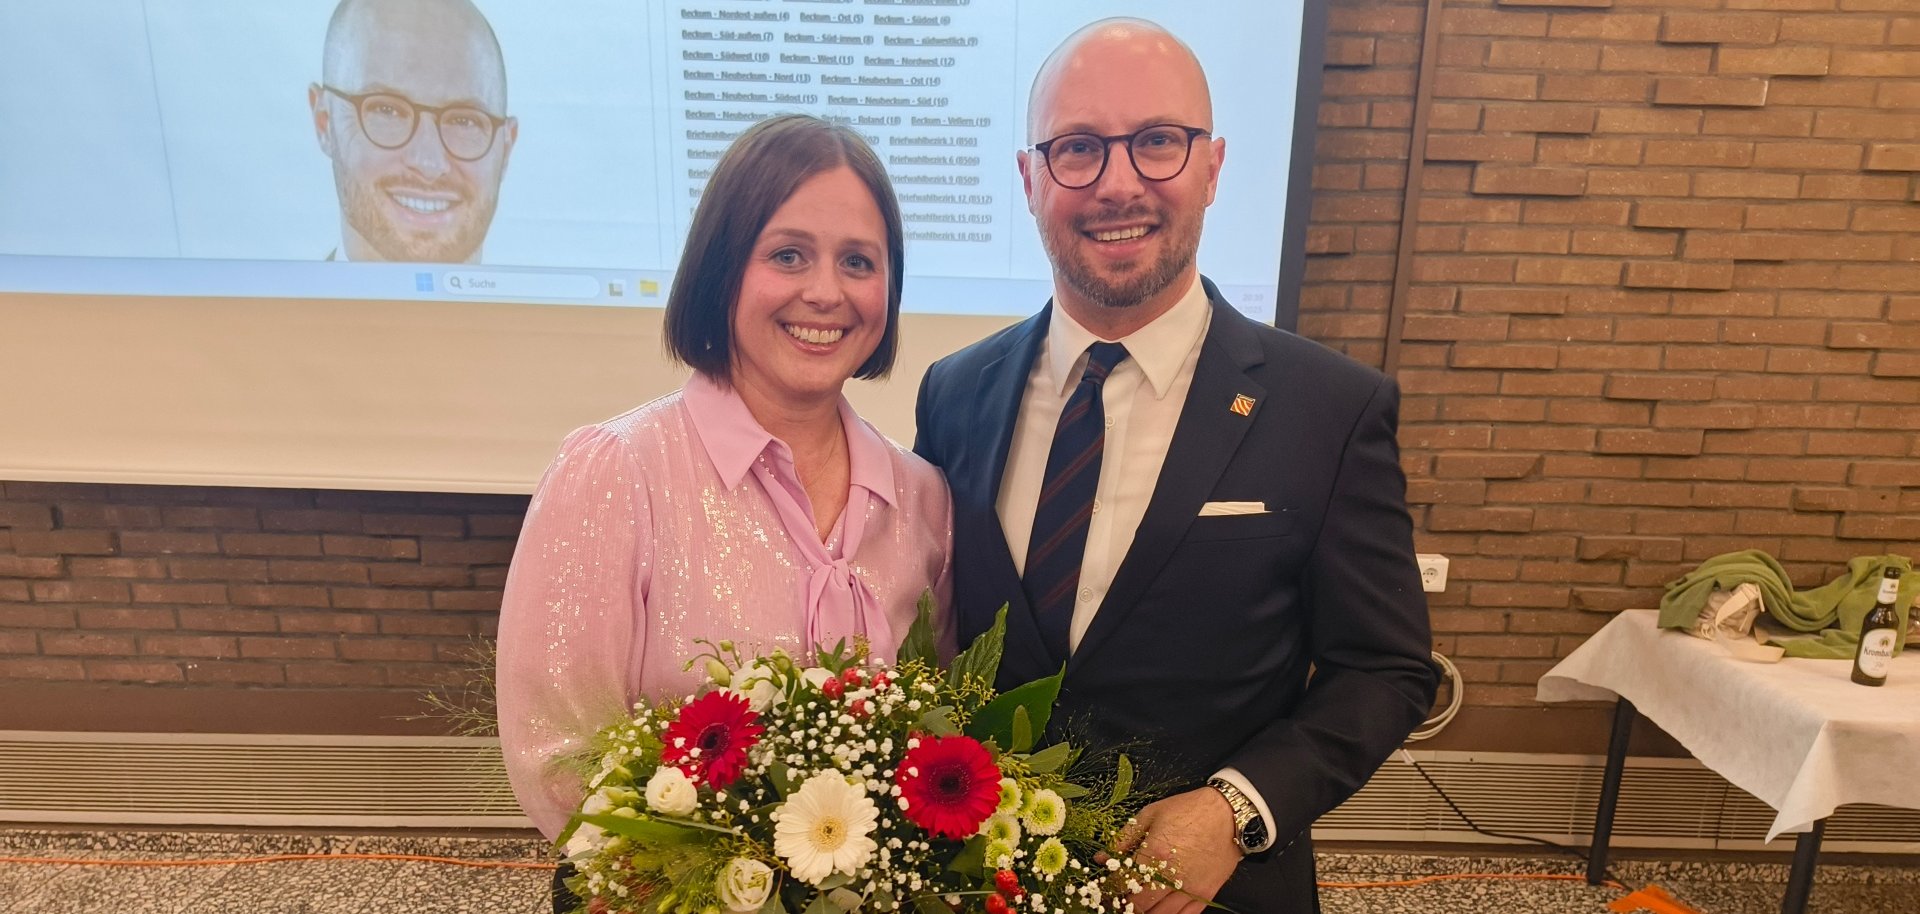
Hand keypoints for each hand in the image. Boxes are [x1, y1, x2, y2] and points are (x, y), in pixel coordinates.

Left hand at [1115, 787, 1241, 913]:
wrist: (1229, 814)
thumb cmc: (1188, 810)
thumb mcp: (1150, 815)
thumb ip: (1123, 839)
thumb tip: (1102, 858)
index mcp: (1153, 855)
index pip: (1121, 884)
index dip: (1109, 889)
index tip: (1105, 888)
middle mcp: (1171, 877)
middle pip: (1138, 906)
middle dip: (1125, 905)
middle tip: (1119, 900)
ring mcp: (1190, 889)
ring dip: (1145, 912)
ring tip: (1138, 904)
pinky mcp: (1205, 894)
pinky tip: (1160, 909)